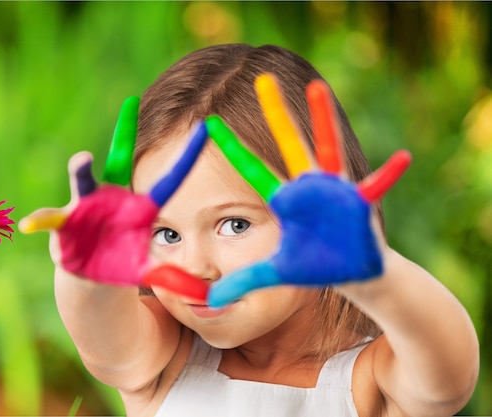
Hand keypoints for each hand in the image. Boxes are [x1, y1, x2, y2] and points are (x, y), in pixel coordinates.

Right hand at [19, 97, 208, 300]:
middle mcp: (112, 198)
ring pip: (83, 183)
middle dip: (123, 136)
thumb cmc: (122, 264)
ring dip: (82, 172)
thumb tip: (203, 296)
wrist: (91, 274)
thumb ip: (172, 279)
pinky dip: (42, 221)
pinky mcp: (63, 224)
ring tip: (83, 160)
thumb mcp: (148, 272)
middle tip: (130, 106)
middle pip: (118, 164)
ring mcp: (86, 207)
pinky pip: (51, 220)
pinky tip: (30, 223)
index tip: (205, 127)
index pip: (168, 181)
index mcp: (139, 208)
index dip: (186, 157)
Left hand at [205, 74, 411, 306]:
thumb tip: (211, 299)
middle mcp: (307, 186)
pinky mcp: (358, 203)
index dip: (232, 148)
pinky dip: (389, 175)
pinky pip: (375, 186)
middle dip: (276, 113)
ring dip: (323, 121)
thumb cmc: (315, 266)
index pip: (251, 170)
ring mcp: (333, 190)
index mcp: (285, 200)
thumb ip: (244, 282)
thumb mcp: (276, 273)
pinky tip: (401, 158)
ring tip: (317, 89)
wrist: (352, 273)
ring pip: (327, 149)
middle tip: (261, 78)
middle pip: (287, 145)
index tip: (209, 123)